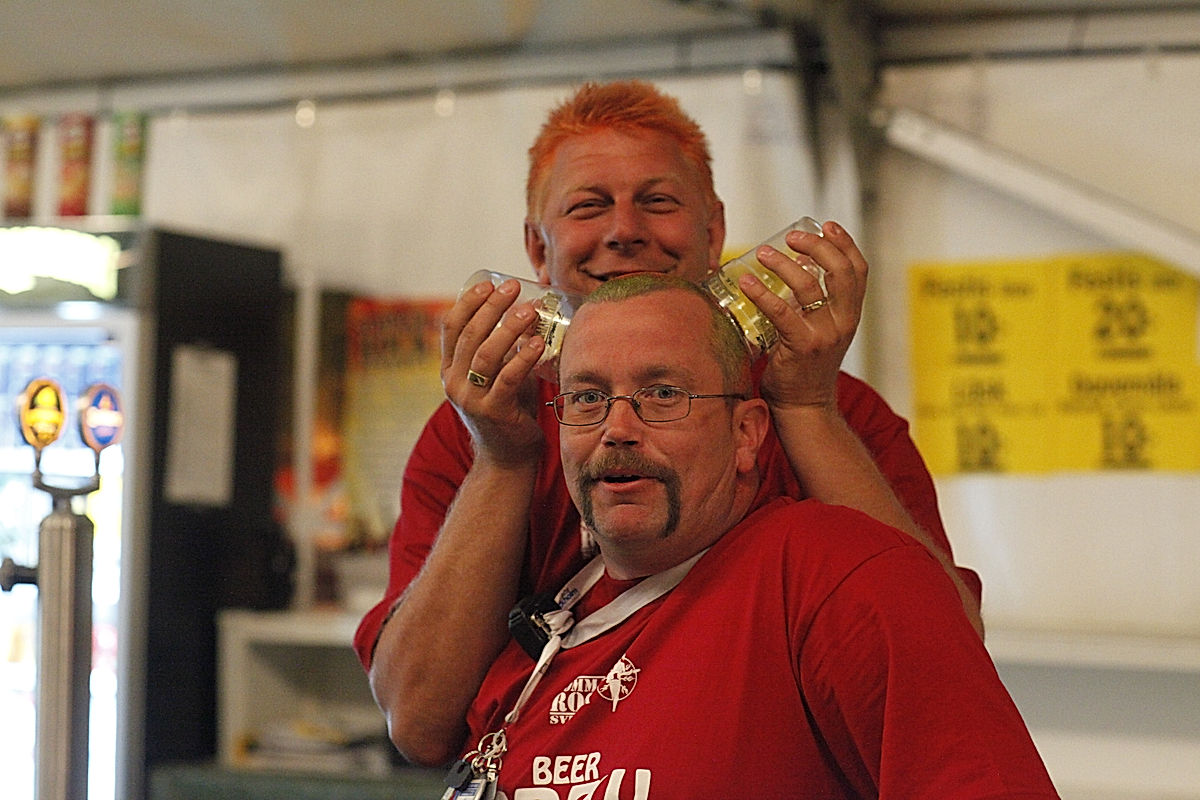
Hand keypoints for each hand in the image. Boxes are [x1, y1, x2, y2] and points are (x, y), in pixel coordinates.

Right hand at [441, 278, 546, 464]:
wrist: (507, 457)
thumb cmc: (509, 409)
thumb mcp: (501, 373)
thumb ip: (508, 347)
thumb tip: (532, 307)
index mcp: (450, 369)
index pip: (452, 326)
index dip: (469, 301)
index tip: (490, 283)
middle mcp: (454, 382)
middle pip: (470, 334)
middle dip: (492, 307)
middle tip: (514, 289)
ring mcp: (471, 399)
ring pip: (486, 354)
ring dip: (509, 328)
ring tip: (530, 311)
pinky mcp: (493, 412)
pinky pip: (508, 378)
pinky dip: (524, 357)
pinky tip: (539, 343)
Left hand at [737, 220, 866, 410]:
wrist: (805, 407)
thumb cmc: (804, 368)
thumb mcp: (819, 331)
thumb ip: (811, 305)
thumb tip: (787, 271)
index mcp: (850, 315)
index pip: (858, 271)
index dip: (845, 243)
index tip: (827, 226)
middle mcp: (843, 322)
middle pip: (841, 272)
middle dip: (818, 246)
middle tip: (792, 238)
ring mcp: (825, 335)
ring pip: (810, 287)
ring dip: (784, 265)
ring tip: (763, 254)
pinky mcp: (802, 347)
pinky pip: (782, 313)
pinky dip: (762, 294)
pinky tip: (747, 283)